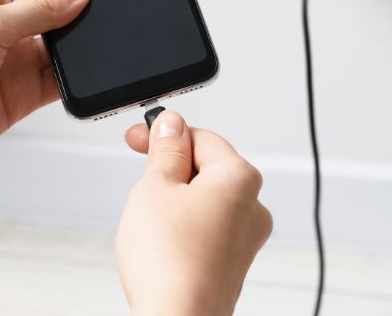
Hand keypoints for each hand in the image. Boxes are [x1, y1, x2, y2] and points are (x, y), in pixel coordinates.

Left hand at [0, 0, 89, 204]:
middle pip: (52, 12)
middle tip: (97, 11)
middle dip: (74, 12)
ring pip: (60, 50)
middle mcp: (0, 27)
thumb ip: (39, 8)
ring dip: (76, 49)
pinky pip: (58, 85)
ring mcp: (11, 63)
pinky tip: (83, 77)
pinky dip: (74, 82)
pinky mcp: (20, 96)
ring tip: (93, 46)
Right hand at [117, 111, 272, 315]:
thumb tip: (172, 125)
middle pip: (206, 168)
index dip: (165, 134)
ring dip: (174, 202)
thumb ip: (165, 151)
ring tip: (149, 222)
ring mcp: (244, 239)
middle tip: (140, 181)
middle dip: (170, 171)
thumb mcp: (155, 188)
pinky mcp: (231, 265)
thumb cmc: (171, 261)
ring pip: (203, 201)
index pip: (201, 137)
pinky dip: (181, 230)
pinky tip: (161, 246)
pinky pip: (204, 231)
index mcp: (241, 178)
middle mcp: (252, 207)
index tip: (139, 137)